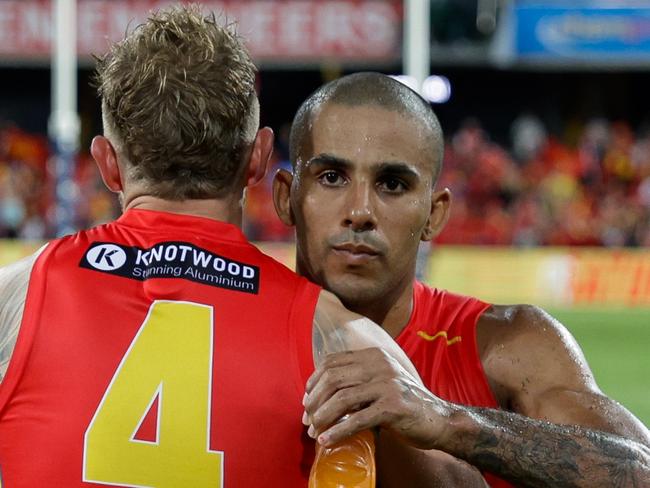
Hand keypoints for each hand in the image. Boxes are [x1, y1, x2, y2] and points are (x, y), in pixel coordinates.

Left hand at [303, 347, 447, 448]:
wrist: (440, 420)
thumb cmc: (405, 404)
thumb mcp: (381, 382)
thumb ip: (358, 380)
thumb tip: (320, 393)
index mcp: (374, 356)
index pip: (332, 362)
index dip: (314, 381)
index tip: (306, 400)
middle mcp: (380, 365)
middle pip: (333, 379)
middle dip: (314, 401)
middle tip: (307, 419)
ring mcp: (387, 385)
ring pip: (342, 399)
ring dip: (322, 417)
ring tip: (313, 432)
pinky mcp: (393, 407)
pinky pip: (357, 420)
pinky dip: (337, 431)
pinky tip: (327, 440)